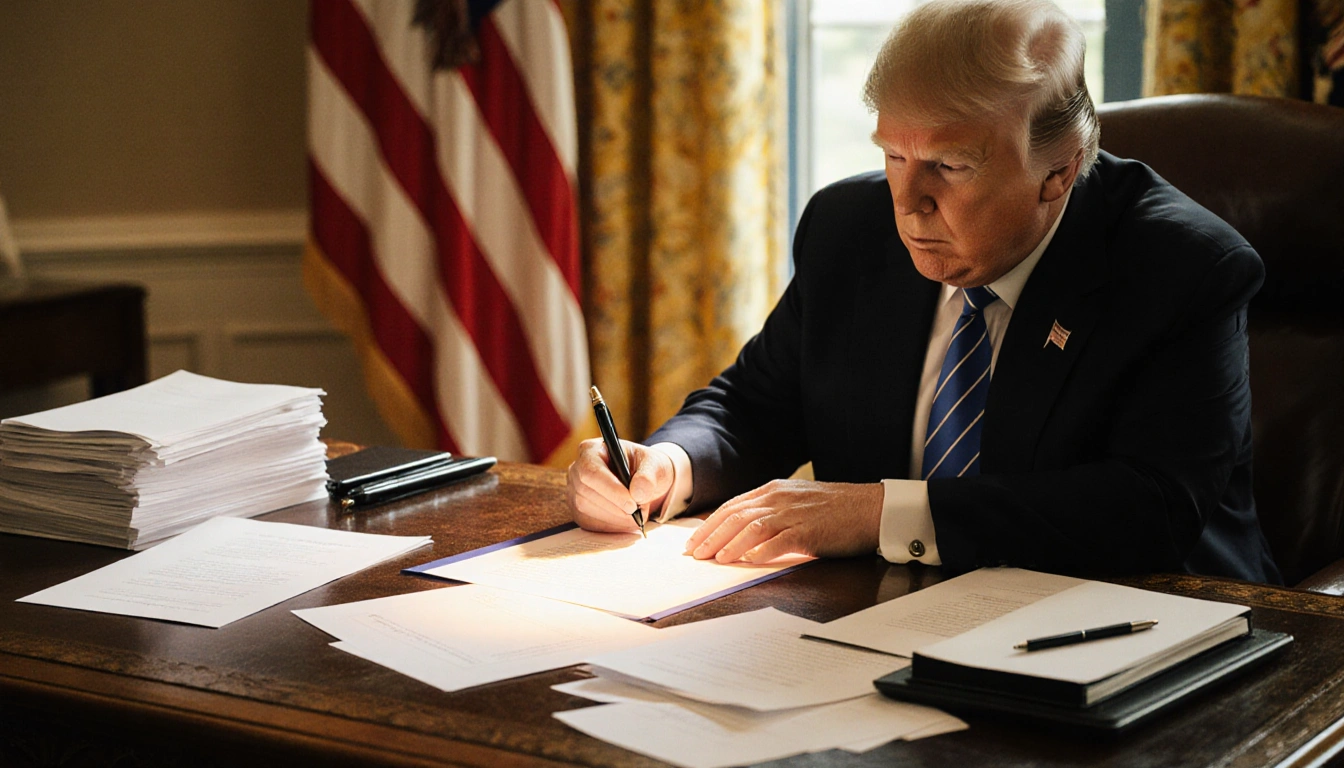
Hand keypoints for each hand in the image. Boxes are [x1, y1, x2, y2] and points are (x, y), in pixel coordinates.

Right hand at [567, 438, 674, 532]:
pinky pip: (588, 523)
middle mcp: (577, 469)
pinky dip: (610, 526)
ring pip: (585, 509)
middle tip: (639, 513)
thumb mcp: (655, 465)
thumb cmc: (647, 469)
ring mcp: (574, 490)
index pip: (591, 471)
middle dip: (615, 507)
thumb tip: (637, 493)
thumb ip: (648, 476)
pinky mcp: (578, 510)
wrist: (645, 483)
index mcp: (592, 450)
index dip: (610, 490)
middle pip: (585, 492)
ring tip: (637, 515)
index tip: (632, 505)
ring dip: (614, 518)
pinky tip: (626, 522)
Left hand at [684, 480, 882, 562]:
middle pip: (735, 516)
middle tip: (694, 554)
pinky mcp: (809, 531)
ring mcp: (794, 514)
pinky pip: (778, 540)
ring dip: (728, 544)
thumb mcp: (799, 502)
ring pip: (751, 526)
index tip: (695, 540)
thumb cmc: (838, 509)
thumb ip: (773, 512)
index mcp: (775, 490)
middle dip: (710, 536)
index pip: (733, 506)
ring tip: (714, 559)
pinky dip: (759, 551)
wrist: (873, 508)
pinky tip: (745, 560)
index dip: (710, 524)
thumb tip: (746, 532)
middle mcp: (780, 498)